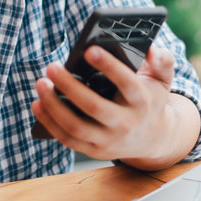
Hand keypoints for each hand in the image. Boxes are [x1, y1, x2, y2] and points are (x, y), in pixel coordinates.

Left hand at [31, 45, 190, 166]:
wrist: (152, 138)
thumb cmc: (149, 99)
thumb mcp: (162, 79)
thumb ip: (162, 61)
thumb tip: (152, 49)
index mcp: (142, 102)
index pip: (126, 83)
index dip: (108, 66)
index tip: (89, 49)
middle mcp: (125, 123)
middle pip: (94, 107)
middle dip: (70, 86)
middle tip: (52, 66)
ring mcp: (108, 141)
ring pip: (76, 126)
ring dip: (54, 106)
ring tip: (41, 83)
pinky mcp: (94, 151)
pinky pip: (67, 139)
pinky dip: (50, 122)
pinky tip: (37, 103)